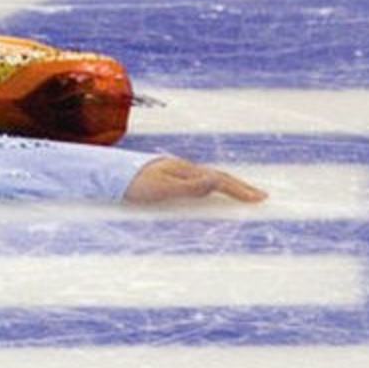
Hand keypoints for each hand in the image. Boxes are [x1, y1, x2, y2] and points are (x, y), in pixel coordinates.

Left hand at [124, 156, 267, 204]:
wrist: (107, 175)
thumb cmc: (133, 184)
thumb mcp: (161, 188)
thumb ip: (189, 186)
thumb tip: (216, 179)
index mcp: (185, 170)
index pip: (219, 180)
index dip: (240, 190)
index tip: (261, 199)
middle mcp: (182, 168)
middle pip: (218, 176)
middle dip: (240, 186)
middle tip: (260, 196)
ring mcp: (174, 171)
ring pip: (208, 177)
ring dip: (227, 186)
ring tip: (243, 194)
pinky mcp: (166, 177)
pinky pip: (197, 181)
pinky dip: (211, 186)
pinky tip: (209, 192)